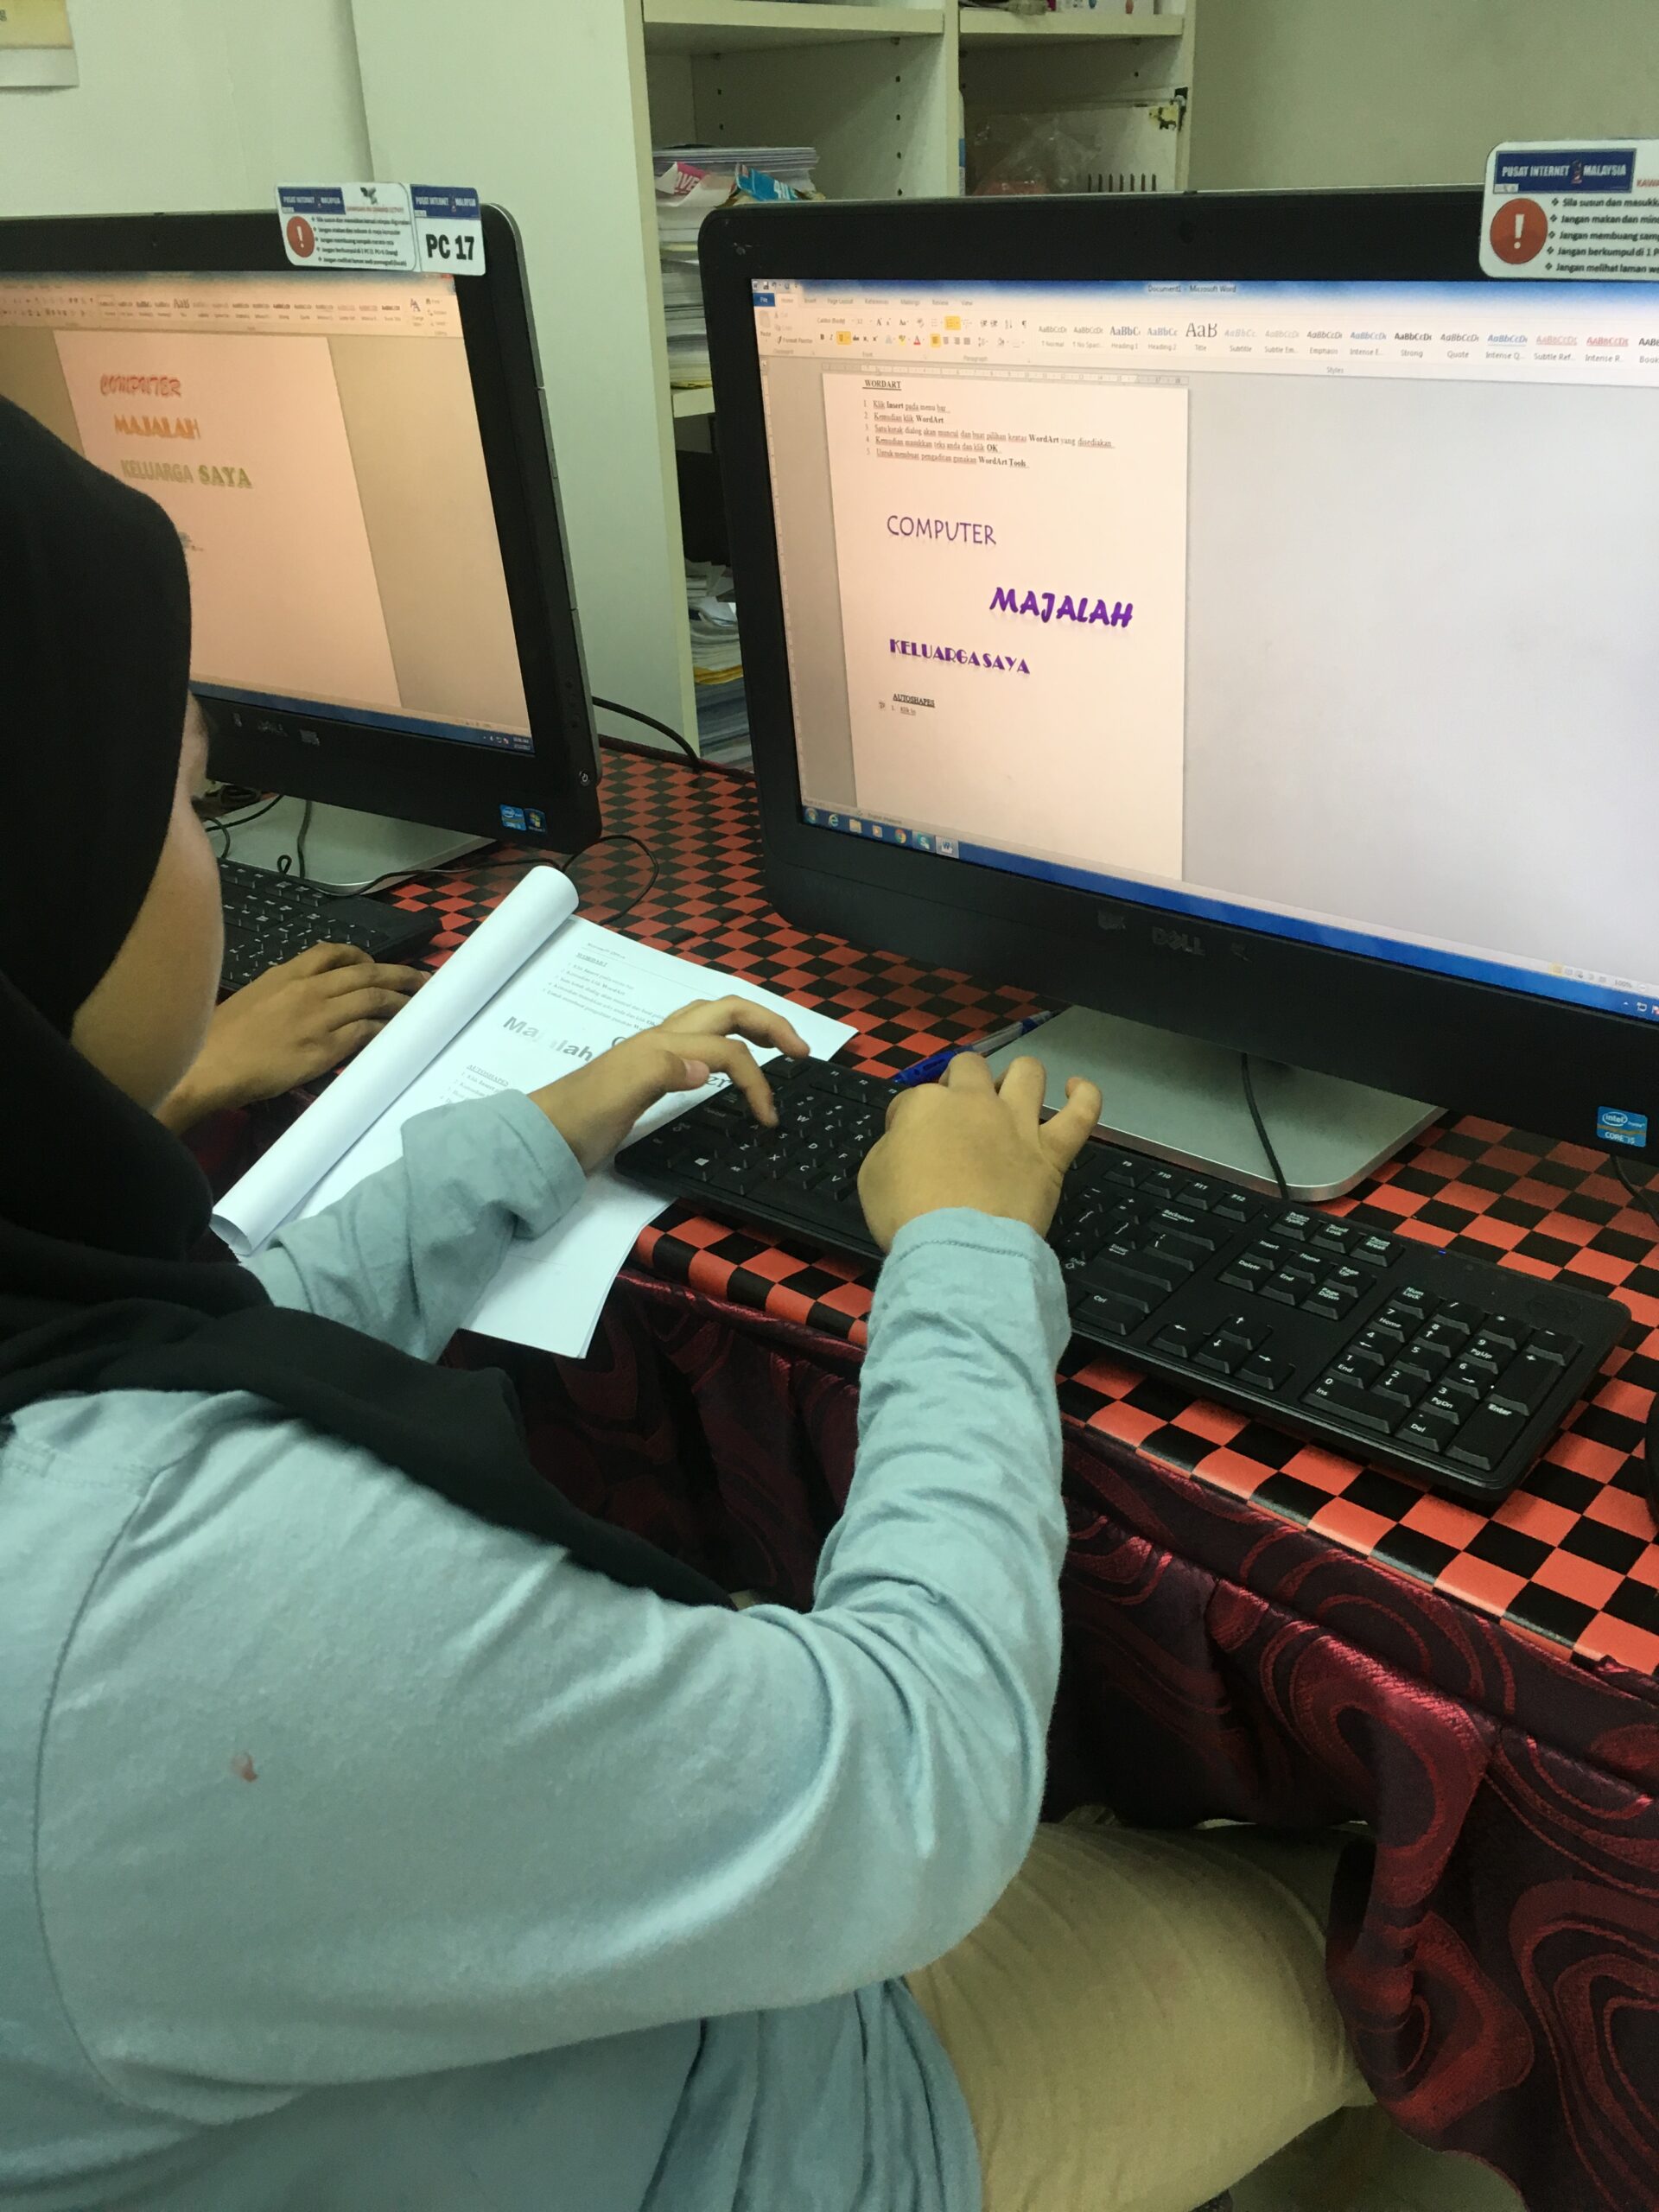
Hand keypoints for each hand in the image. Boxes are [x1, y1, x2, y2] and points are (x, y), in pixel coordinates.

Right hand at [157, 943, 426, 1132]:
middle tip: (421, 979)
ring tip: (418, 1005)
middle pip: (364, 974)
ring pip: (371, 1000)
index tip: (375, 964)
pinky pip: (364, 1032)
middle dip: (397, 974)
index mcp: (287, 974)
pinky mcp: (324, 1048)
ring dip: (399, 1001)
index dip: (362, 955)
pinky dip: (384, 1029)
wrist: (208, 1065)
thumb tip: (310, 993)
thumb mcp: (254, 997)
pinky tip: (395, 1033)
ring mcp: (318, 1018)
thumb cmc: (221, 1036)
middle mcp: (308, 990)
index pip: (332, 952)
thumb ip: (285, 990)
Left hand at [530, 995, 809, 1172]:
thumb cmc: (581, 1117)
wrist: (545, 1137)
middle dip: (770, 1023)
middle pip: (728, 1012)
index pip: (730, 1050)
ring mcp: (657, 1056)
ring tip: (778, 1046)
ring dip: (751, 1027)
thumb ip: (664, 1071)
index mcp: (664, 1045)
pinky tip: (730, 1066)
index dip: (758, 1080)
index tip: (769, 1119)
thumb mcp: (621, 1091)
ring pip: (715, 1023)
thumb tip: (709, 1068)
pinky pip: (702, 1046)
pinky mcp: (652, 1075)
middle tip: (803, 1051)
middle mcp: (664, 1042)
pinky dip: (729, 1047)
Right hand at [858, 1050, 1102, 1250]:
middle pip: (969, 1068)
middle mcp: (975, 1102)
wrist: (958, 1246)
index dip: (908, 1120)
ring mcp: (1017, 1123)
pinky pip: (1081, 1113)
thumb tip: (907, 1140)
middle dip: (960, 1081)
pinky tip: (1077, 1089)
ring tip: (1013, 1091)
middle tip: (957, 1113)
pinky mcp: (1051, 1151)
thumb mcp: (872, 1176)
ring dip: (1018, 1076)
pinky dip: (1085, 1096)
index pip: (914, 1099)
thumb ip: (891, 1147)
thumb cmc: (907, 1215)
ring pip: (1027, 1073)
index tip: (907, 1145)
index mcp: (926, 1104)